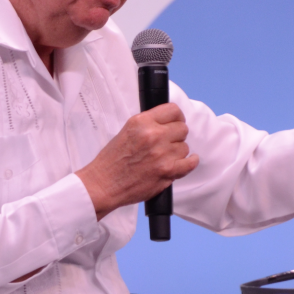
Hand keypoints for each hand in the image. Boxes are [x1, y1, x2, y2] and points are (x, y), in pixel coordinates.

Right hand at [75, 103, 198, 219]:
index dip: (176, 117)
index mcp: (142, 122)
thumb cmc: (111, 160)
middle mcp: (153, 135)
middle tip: (169, 142)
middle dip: (177, 135)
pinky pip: (190, 163)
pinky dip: (190, 162)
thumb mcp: (126, 131)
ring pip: (184, 147)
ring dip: (177, 151)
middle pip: (182, 128)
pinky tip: (187, 161)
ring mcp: (161, 154)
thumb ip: (147, 125)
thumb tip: (167, 123)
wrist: (104, 183)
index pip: (173, 110)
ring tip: (164, 156)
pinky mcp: (166, 171)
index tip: (175, 123)